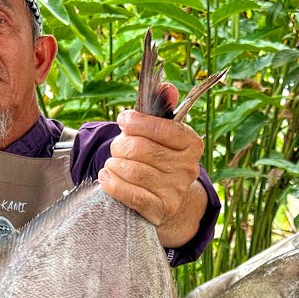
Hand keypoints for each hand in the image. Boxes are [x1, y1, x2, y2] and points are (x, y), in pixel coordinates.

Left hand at [101, 86, 207, 246]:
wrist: (168, 199)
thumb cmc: (160, 158)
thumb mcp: (163, 133)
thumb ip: (163, 108)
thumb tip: (167, 87)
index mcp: (192, 143)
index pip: (162, 127)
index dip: (136, 122)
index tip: (124, 120)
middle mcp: (188, 168)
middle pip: (141, 149)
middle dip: (121, 145)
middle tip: (116, 146)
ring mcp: (176, 191)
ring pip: (134, 171)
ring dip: (114, 164)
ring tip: (112, 163)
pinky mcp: (161, 210)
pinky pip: (131, 195)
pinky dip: (113, 184)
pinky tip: (106, 177)